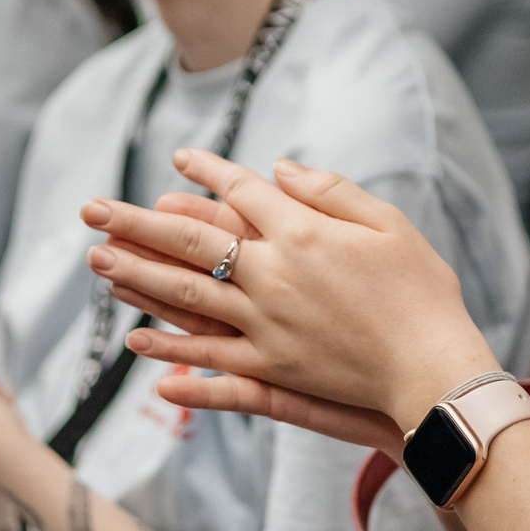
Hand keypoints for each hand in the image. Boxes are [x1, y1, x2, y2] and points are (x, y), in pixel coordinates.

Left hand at [80, 149, 498, 432]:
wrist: (438, 370)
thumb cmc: (424, 293)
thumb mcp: (388, 225)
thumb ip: (332, 192)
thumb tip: (279, 168)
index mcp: (304, 234)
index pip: (241, 193)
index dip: (207, 173)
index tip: (178, 159)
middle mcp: (274, 276)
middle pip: (191, 243)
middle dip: (136, 223)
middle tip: (91, 210)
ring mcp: (267, 327)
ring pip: (186, 298)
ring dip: (137, 279)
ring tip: (97, 262)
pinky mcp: (273, 371)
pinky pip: (210, 360)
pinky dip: (173, 354)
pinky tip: (137, 344)